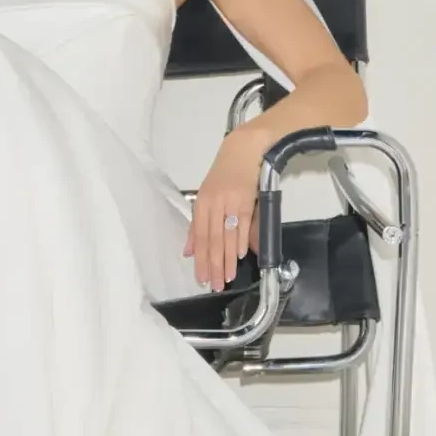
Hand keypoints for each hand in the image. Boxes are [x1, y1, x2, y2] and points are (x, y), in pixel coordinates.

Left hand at [183, 133, 262, 291]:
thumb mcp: (207, 196)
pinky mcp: (246, 200)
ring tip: (227, 278)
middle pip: (212, 240)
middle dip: (213, 265)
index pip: (198, 237)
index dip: (200, 259)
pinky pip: (243, 224)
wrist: (244, 149)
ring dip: (227, 259)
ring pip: (227, 236)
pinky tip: (239, 256)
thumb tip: (188, 251)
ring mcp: (230, 202)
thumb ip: (197, 224)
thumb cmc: (225, 173)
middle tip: (215, 286)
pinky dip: (241, 241)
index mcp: (201, 204)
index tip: (201, 279)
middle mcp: (213, 204)